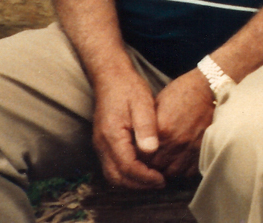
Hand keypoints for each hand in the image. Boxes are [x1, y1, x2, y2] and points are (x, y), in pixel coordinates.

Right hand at [91, 70, 165, 189]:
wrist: (111, 77)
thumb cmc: (128, 88)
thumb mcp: (142, 103)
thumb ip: (146, 127)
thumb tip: (151, 150)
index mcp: (112, 135)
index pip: (127, 167)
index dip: (145, 177)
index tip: (162, 179)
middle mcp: (102, 144)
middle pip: (116, 177)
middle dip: (138, 184)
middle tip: (159, 182)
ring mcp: (101, 145)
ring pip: (113, 174)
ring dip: (132, 181)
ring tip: (153, 179)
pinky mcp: (104, 144)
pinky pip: (113, 166)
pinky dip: (127, 173)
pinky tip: (143, 169)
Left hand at [148, 69, 215, 178]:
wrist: (209, 90)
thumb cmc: (182, 93)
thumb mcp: (158, 103)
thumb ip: (148, 126)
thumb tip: (138, 141)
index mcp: (161, 130)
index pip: (142, 155)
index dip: (138, 156)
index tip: (138, 154)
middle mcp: (175, 143)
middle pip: (155, 167)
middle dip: (150, 166)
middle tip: (149, 161)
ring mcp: (190, 149)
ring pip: (171, 173)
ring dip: (165, 170)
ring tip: (162, 164)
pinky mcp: (202, 152)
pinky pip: (187, 172)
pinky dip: (181, 171)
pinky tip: (177, 163)